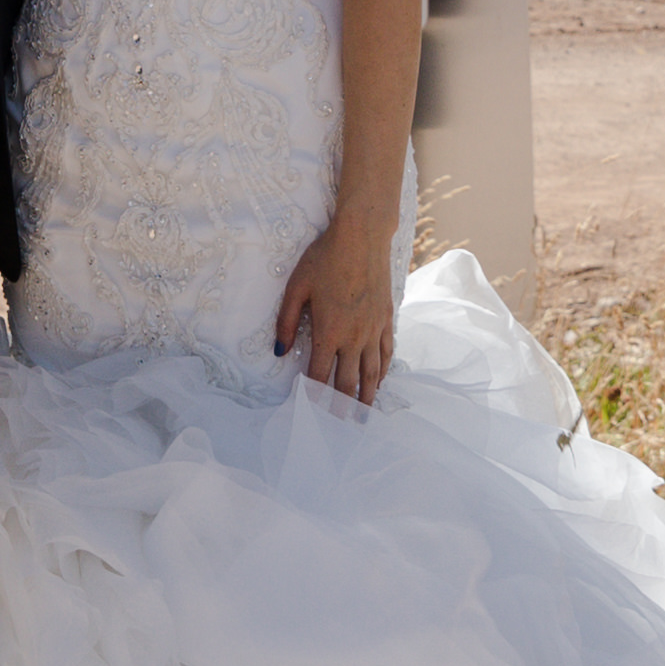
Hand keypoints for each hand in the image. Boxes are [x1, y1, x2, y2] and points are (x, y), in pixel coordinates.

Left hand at [271, 226, 397, 406]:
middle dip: (342, 408)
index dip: (314, 397)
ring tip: (361, 416)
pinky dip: (383, 372)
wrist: (362, 237)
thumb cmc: (324, 258)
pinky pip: (387, 353)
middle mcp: (354, 337)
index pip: (320, 374)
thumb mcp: (296, 287)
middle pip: (348, 382)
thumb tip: (278, 351)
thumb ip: (286, 321)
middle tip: (338, 428)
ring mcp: (374, 329)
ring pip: (372, 373)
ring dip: (365, 397)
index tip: (310, 414)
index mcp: (329, 331)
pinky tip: (379, 382)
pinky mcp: (386, 319)